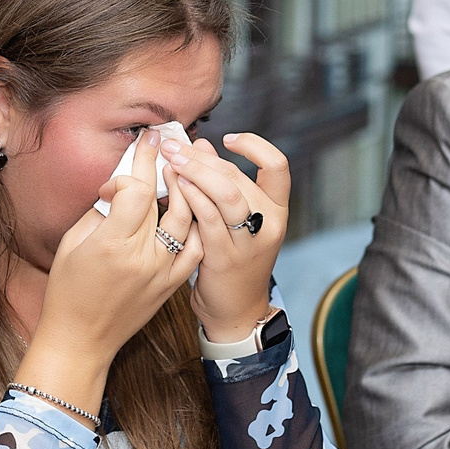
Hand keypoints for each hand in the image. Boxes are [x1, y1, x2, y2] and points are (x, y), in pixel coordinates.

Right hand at [21, 129, 206, 415]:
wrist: (81, 340)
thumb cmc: (67, 291)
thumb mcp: (72, 244)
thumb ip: (100, 210)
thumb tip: (121, 182)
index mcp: (112, 245)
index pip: (138, 191)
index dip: (134, 169)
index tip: (130, 160)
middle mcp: (143, 258)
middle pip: (164, 199)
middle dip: (162, 166)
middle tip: (162, 142)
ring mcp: (163, 272)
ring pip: (188, 218)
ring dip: (186, 188)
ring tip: (179, 168)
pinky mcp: (173, 284)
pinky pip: (196, 246)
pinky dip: (198, 222)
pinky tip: (193, 204)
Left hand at [164, 131, 287, 341]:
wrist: (236, 310)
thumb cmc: (232, 258)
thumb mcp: (234, 220)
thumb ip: (220, 183)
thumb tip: (201, 146)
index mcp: (277, 210)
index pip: (277, 166)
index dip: (254, 146)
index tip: (227, 138)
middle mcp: (269, 223)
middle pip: (239, 177)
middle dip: (202, 158)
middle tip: (174, 146)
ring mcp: (249, 242)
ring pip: (227, 194)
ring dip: (195, 172)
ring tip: (172, 160)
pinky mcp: (226, 257)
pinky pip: (209, 219)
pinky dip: (192, 196)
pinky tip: (175, 185)